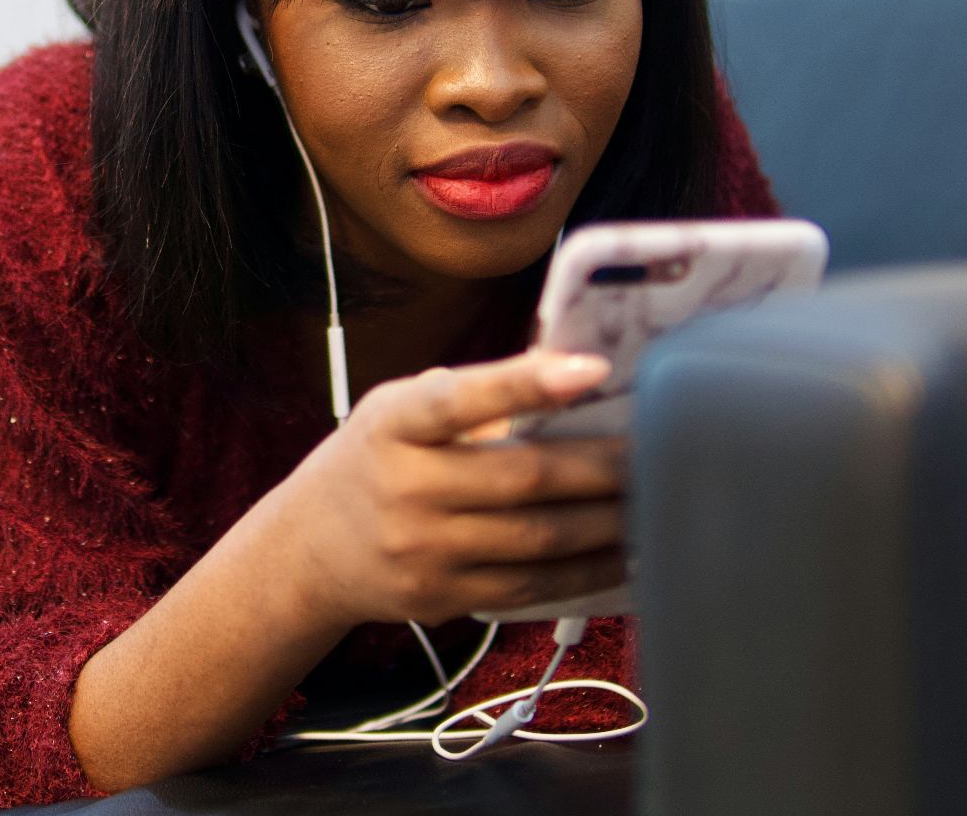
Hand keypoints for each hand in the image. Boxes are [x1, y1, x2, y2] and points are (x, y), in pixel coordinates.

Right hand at [262, 350, 629, 628]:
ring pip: (538, 539)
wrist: (307, 550)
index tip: (592, 368)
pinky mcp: (441, 597)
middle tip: (658, 450)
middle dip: (603, 467)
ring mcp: (422, 551)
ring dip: (608, 522)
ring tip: (655, 501)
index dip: (526, 383)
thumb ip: (470, 395)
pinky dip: (585, 571)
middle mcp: (404, 488)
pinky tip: (620, 552)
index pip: (460, 399)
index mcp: (393, 424)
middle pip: (524, 478)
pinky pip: (530, 588)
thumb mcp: (398, 411)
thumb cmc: (373, 461)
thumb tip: (572, 374)